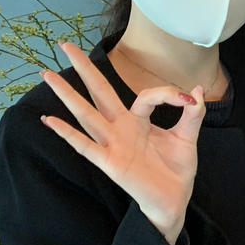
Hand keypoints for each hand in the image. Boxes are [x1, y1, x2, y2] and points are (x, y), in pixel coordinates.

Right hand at [38, 41, 206, 244]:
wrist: (174, 200)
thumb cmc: (175, 169)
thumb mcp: (187, 138)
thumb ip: (192, 115)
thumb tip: (197, 90)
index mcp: (139, 120)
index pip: (147, 95)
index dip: (169, 93)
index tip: (189, 100)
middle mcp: (121, 127)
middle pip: (99, 91)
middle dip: (83, 68)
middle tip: (64, 44)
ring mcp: (112, 143)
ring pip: (86, 113)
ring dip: (66, 94)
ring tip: (46, 73)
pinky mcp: (109, 162)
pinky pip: (85, 145)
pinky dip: (67, 133)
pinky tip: (49, 120)